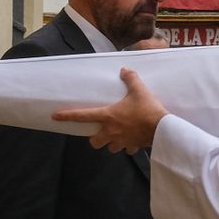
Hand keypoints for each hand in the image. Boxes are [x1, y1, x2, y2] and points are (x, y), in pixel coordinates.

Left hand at [52, 67, 167, 152]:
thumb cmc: (148, 109)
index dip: (67, 116)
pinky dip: (128, 146)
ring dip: (112, 143)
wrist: (163, 128)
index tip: (55, 116)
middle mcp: (111, 131)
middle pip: (94, 142)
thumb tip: (124, 69)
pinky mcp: (133, 146)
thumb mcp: (139, 90)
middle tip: (102, 131)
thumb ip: (130, 79)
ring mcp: (122, 141)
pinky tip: (134, 140)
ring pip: (110, 148)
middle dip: (96, 138)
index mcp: (108, 116)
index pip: (83, 116)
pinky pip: (127, 149)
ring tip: (118, 136)